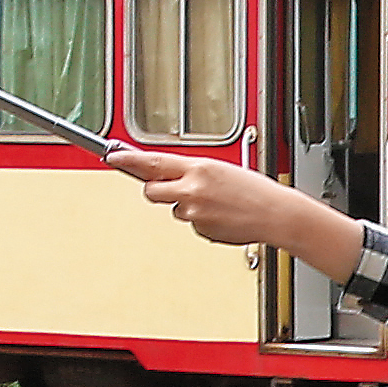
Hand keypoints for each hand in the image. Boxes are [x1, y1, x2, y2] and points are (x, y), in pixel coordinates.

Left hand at [122, 149, 357, 272]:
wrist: (275, 214)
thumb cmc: (254, 191)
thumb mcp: (221, 169)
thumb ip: (193, 172)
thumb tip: (169, 174)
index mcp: (198, 168)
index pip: (153, 162)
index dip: (128, 160)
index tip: (112, 156)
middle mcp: (192, 190)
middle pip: (152, 191)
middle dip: (157, 190)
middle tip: (174, 189)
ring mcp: (194, 212)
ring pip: (175, 209)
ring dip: (188, 207)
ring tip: (217, 204)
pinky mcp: (200, 230)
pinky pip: (192, 224)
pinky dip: (203, 221)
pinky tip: (222, 216)